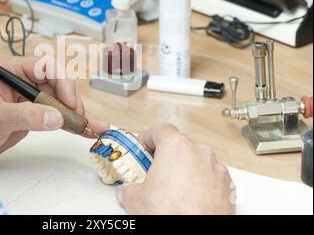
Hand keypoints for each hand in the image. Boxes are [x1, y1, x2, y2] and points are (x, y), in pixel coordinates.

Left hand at [0, 56, 108, 162]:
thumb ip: (25, 116)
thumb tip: (55, 117)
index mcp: (11, 70)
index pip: (45, 67)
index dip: (62, 83)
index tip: (68, 104)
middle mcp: (24, 81)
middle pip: (59, 83)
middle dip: (73, 101)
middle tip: (78, 119)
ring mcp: (30, 98)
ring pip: (62, 101)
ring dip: (78, 114)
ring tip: (94, 127)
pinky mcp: (34, 114)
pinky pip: (57, 116)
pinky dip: (71, 124)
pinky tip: (85, 131)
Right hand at [116, 124, 235, 214]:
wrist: (196, 234)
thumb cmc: (172, 213)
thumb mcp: (136, 199)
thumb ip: (129, 188)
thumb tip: (127, 191)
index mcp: (176, 146)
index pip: (160, 129)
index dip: (148, 137)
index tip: (143, 147)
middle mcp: (199, 152)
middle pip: (179, 145)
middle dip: (166, 157)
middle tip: (154, 171)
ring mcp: (216, 168)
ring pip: (197, 161)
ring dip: (185, 170)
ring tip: (173, 190)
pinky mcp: (227, 186)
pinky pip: (210, 178)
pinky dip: (201, 185)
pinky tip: (190, 200)